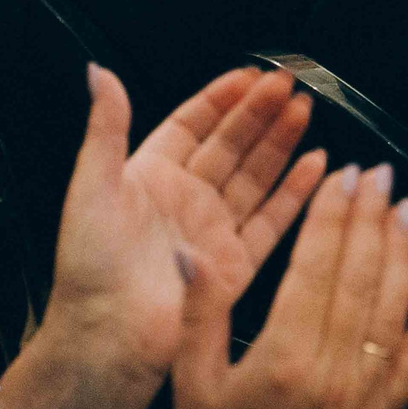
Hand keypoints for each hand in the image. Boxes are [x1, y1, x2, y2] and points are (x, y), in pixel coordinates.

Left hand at [0, 65, 326, 408]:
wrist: (106, 337)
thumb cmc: (90, 265)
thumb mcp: (91, 184)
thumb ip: (106, 125)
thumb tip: (97, 71)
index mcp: (150, 177)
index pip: (193, 125)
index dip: (221, 99)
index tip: (250, 76)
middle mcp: (186, 200)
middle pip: (231, 145)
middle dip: (260, 114)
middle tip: (290, 85)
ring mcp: (214, 231)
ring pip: (256, 176)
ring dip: (281, 143)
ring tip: (306, 111)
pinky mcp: (237, 265)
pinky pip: (273, 221)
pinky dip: (296, 193)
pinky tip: (317, 164)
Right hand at [175, 163, 407, 408]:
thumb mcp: (191, 381)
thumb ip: (198, 312)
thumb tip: (195, 254)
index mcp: (282, 358)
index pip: (315, 268)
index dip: (331, 216)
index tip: (342, 178)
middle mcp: (331, 371)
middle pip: (359, 277)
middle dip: (370, 218)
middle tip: (378, 175)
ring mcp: (366, 391)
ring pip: (393, 306)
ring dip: (403, 252)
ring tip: (405, 209)